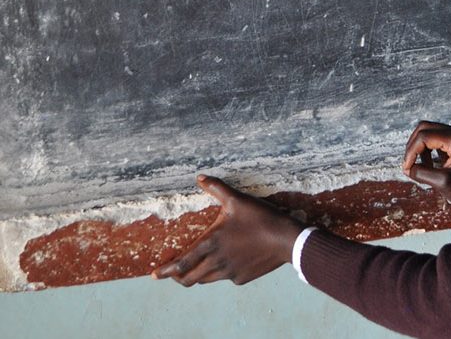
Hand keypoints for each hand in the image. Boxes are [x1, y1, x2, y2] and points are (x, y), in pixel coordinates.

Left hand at [152, 175, 303, 285]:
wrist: (287, 240)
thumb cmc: (261, 218)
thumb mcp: (238, 200)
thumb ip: (217, 189)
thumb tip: (200, 177)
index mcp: (210, 244)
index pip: (181, 264)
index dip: (166, 271)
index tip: (155, 275)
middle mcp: (216, 262)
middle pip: (189, 278)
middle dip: (178, 277)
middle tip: (175, 272)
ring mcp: (229, 273)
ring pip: (206, 279)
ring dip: (198, 275)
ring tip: (197, 268)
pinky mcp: (242, 278)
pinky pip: (225, 278)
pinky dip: (221, 273)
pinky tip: (228, 263)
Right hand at [401, 121, 450, 203]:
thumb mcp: (442, 182)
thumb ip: (421, 173)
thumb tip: (407, 168)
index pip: (424, 136)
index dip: (411, 152)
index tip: (406, 168)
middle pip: (424, 128)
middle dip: (413, 146)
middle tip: (409, 165)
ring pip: (429, 132)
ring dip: (420, 149)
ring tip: (422, 168)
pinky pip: (436, 139)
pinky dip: (428, 151)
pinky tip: (430, 166)